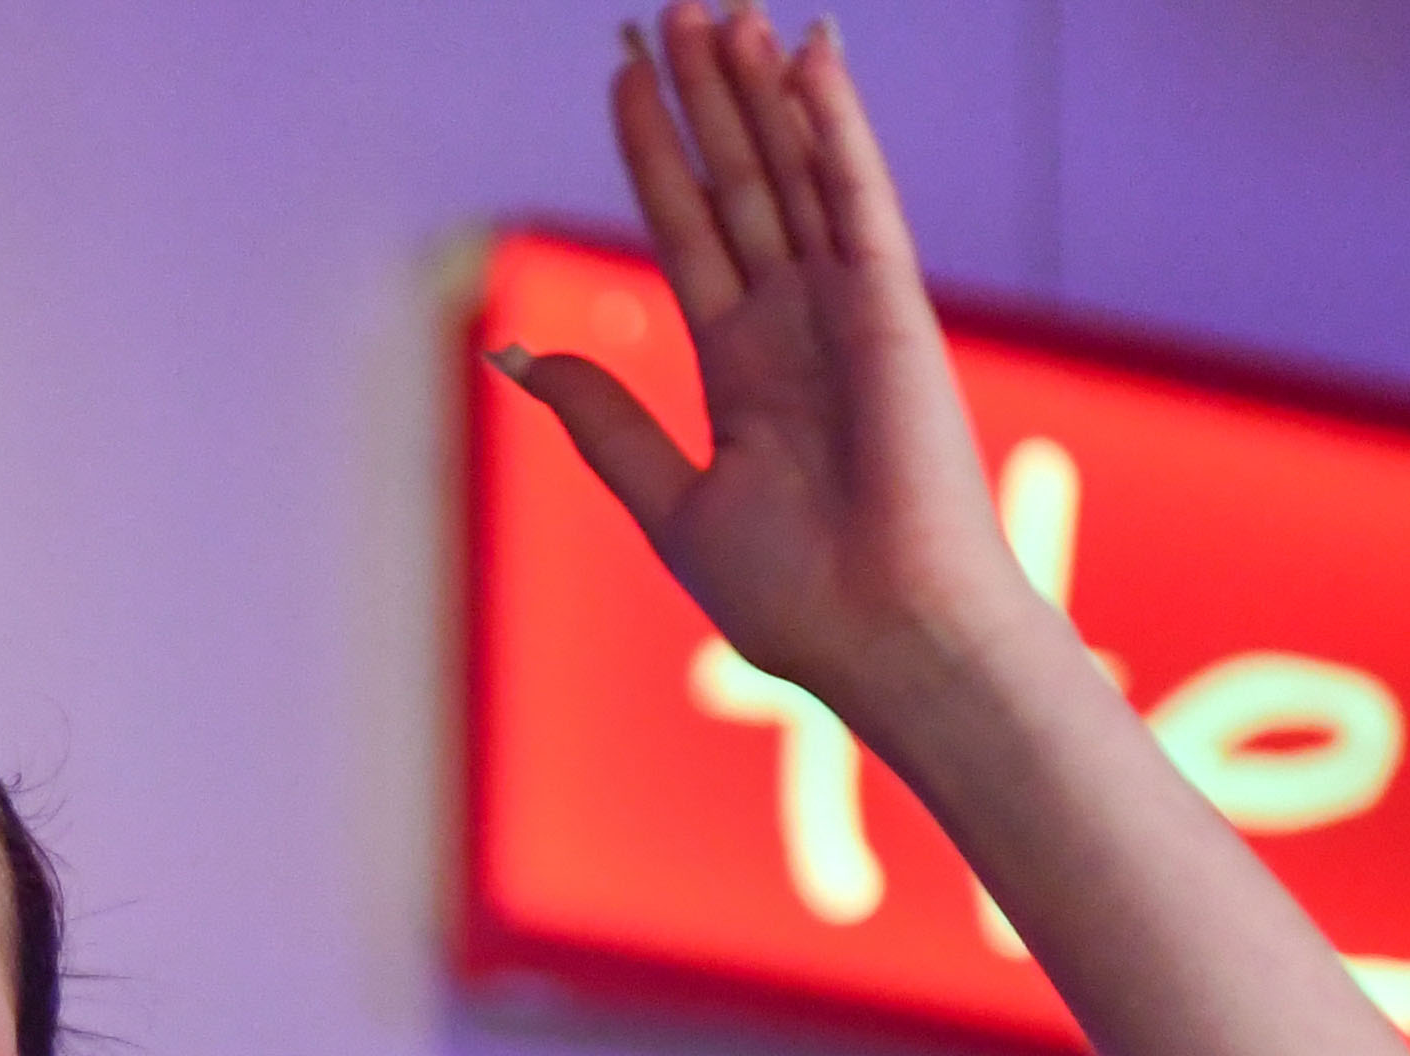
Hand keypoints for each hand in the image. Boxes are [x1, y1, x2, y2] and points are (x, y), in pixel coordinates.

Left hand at [497, 8, 1039, 714]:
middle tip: (669, 7)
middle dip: (704, 97)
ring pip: (794, 171)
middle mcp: (795, 321)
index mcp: (741, 366)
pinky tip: (807, 56)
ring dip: (758, 89)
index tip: (621, 76)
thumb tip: (518, 354)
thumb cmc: (796, 598)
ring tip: (720, 7)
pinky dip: (833, 126)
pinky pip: (856, 198)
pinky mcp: (891, 309)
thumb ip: (604, 420)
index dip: (657, 151)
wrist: (882, 639)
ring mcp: (847, 309)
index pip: (688, 228)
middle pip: (739, 181)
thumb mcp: (672, 500)